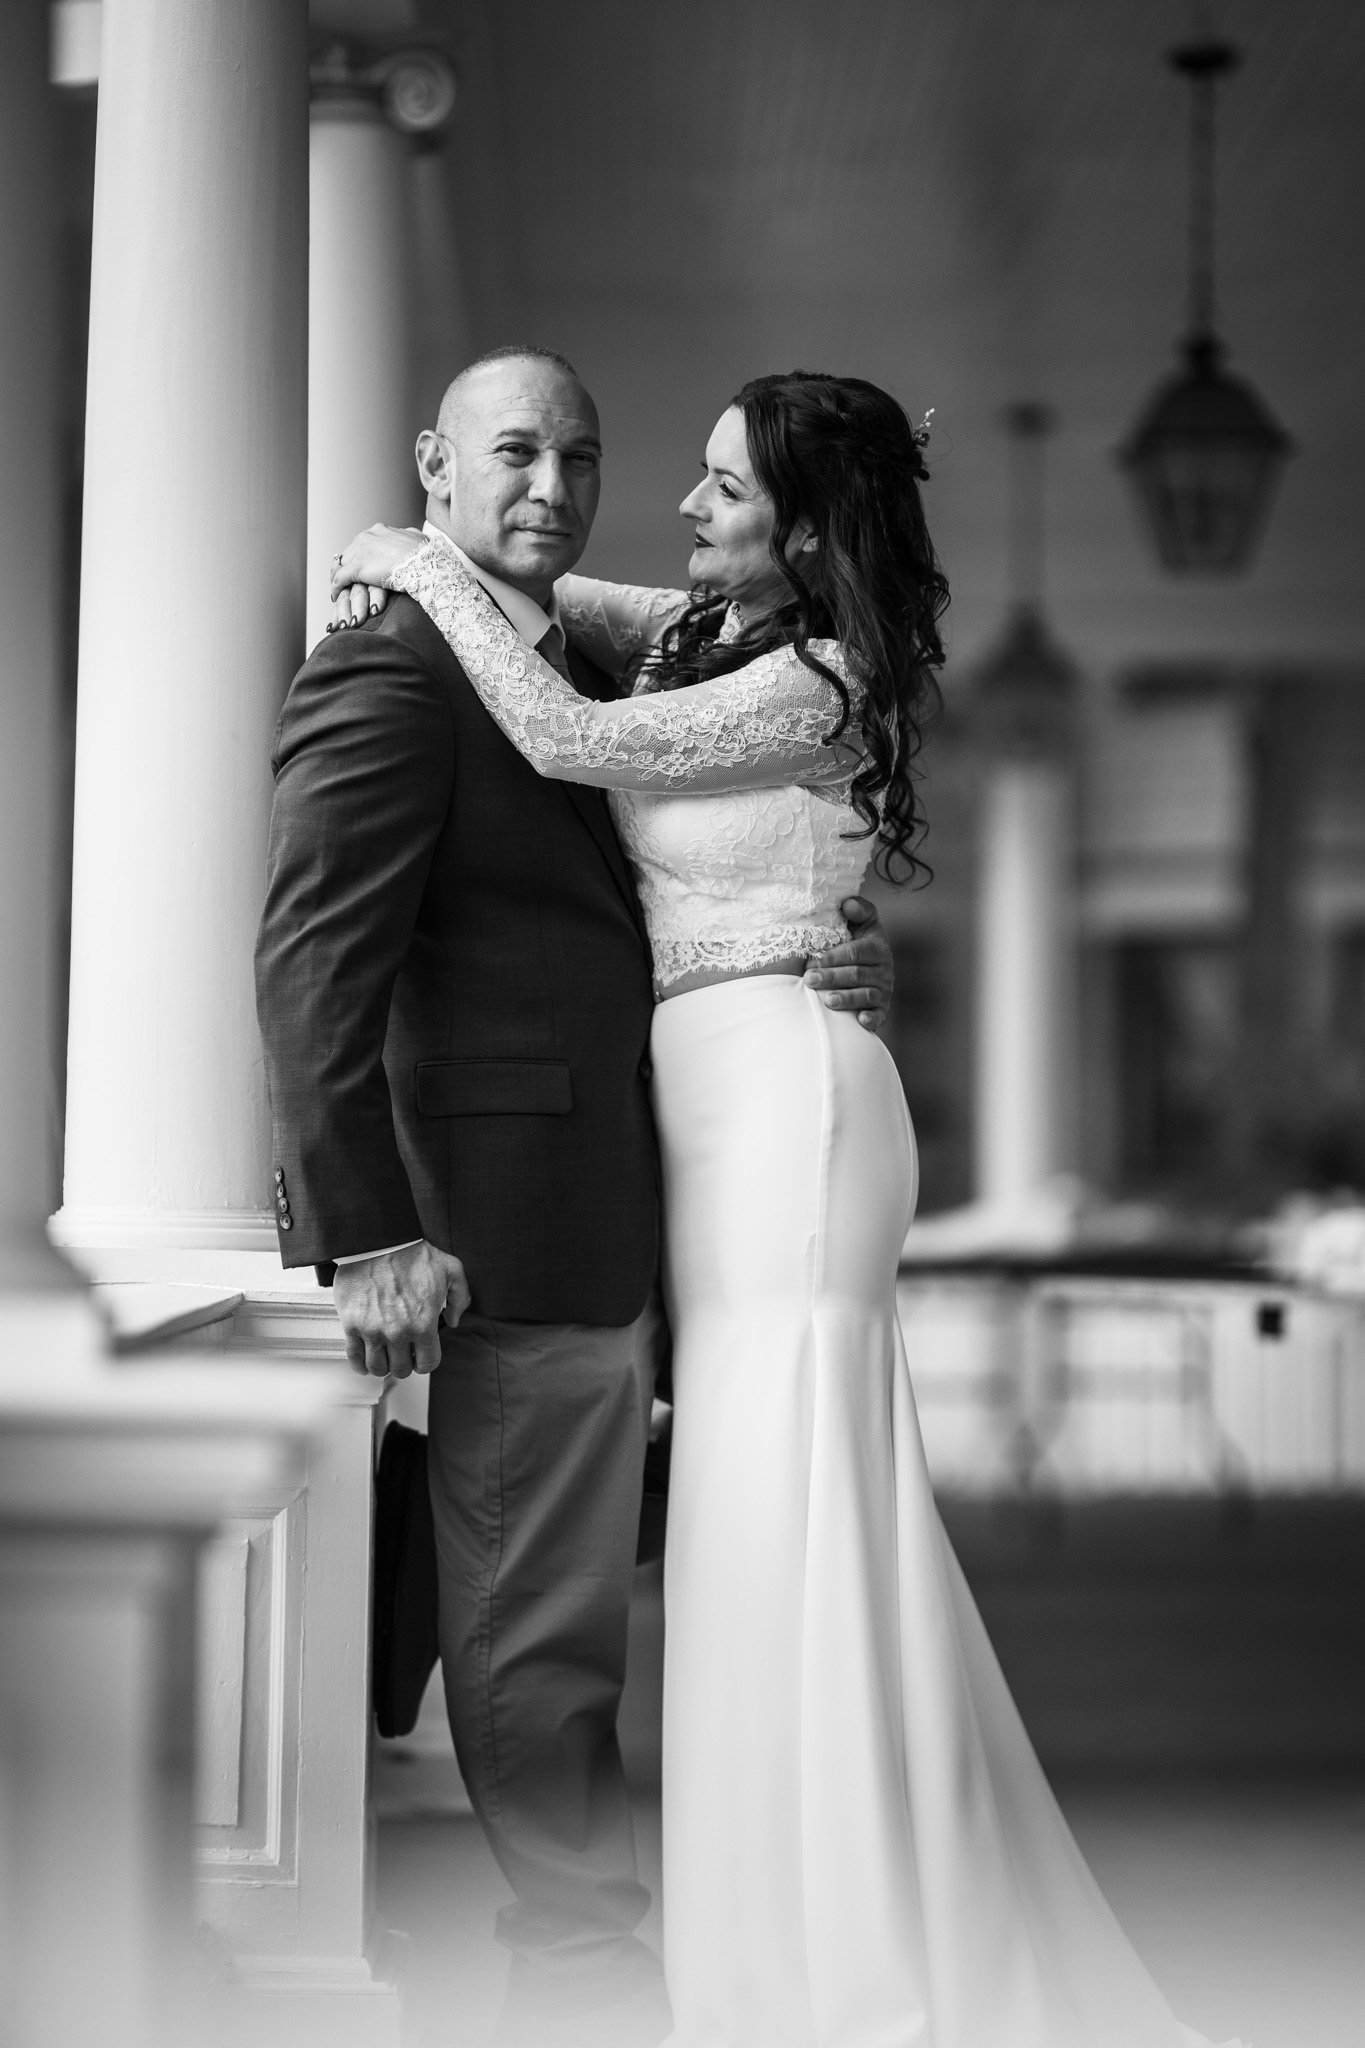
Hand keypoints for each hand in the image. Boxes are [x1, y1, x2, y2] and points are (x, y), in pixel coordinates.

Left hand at [327, 523, 424, 632]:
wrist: (425, 564)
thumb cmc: (427, 554)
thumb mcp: (418, 538)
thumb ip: (410, 537)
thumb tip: (413, 535)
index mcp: (379, 530)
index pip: (362, 542)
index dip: (361, 556)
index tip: (361, 567)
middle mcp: (366, 537)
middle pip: (349, 553)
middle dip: (347, 567)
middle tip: (346, 580)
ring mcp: (360, 552)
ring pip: (341, 565)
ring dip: (338, 578)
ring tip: (339, 589)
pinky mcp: (356, 568)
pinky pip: (339, 579)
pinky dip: (336, 588)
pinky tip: (336, 595)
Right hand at [332, 1239, 471, 1377]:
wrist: (378, 1240)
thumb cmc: (413, 1253)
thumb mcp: (451, 1269)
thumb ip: (460, 1297)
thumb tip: (454, 1320)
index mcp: (423, 1324)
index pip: (427, 1363)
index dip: (425, 1360)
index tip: (421, 1353)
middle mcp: (398, 1333)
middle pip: (401, 1369)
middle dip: (404, 1362)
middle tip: (402, 1352)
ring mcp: (372, 1330)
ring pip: (377, 1367)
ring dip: (383, 1364)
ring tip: (384, 1354)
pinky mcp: (351, 1324)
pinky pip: (353, 1357)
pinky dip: (359, 1364)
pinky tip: (365, 1359)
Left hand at [803, 895, 894, 1033]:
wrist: (874, 969)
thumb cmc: (860, 944)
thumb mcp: (864, 924)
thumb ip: (859, 910)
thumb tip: (847, 903)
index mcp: (877, 948)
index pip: (855, 952)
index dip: (832, 957)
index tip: (811, 961)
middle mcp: (883, 970)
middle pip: (856, 974)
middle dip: (831, 977)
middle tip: (809, 980)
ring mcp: (883, 991)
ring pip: (865, 995)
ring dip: (846, 998)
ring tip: (827, 1001)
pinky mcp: (882, 1009)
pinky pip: (879, 1015)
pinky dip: (871, 1019)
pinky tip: (860, 1021)